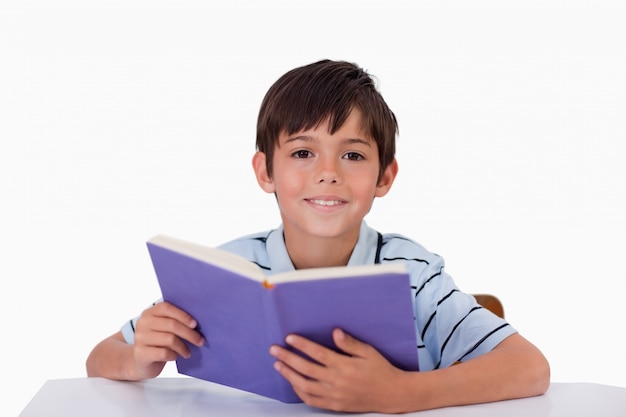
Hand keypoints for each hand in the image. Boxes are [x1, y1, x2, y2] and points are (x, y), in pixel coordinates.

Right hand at [132, 301, 204, 378]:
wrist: (142, 362)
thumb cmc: (158, 343)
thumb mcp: (164, 329)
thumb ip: (174, 322)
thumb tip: (196, 324)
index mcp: (149, 313)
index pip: (166, 308)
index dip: (182, 315)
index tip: (195, 324)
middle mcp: (142, 323)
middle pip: (171, 324)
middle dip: (189, 333)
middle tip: (200, 341)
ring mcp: (140, 338)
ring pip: (169, 339)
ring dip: (183, 347)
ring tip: (188, 352)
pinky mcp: (141, 353)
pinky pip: (164, 353)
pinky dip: (173, 355)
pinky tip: (175, 356)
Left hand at [269, 328, 408, 412]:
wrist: (391, 394)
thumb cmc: (380, 370)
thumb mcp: (368, 352)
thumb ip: (350, 343)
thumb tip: (335, 332)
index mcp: (344, 366)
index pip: (317, 353)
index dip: (301, 345)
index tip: (289, 338)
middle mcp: (336, 381)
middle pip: (305, 368)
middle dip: (287, 358)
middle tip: (274, 350)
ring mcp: (334, 395)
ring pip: (304, 385)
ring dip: (289, 374)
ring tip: (278, 365)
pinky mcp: (334, 405)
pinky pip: (312, 400)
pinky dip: (299, 391)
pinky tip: (293, 383)